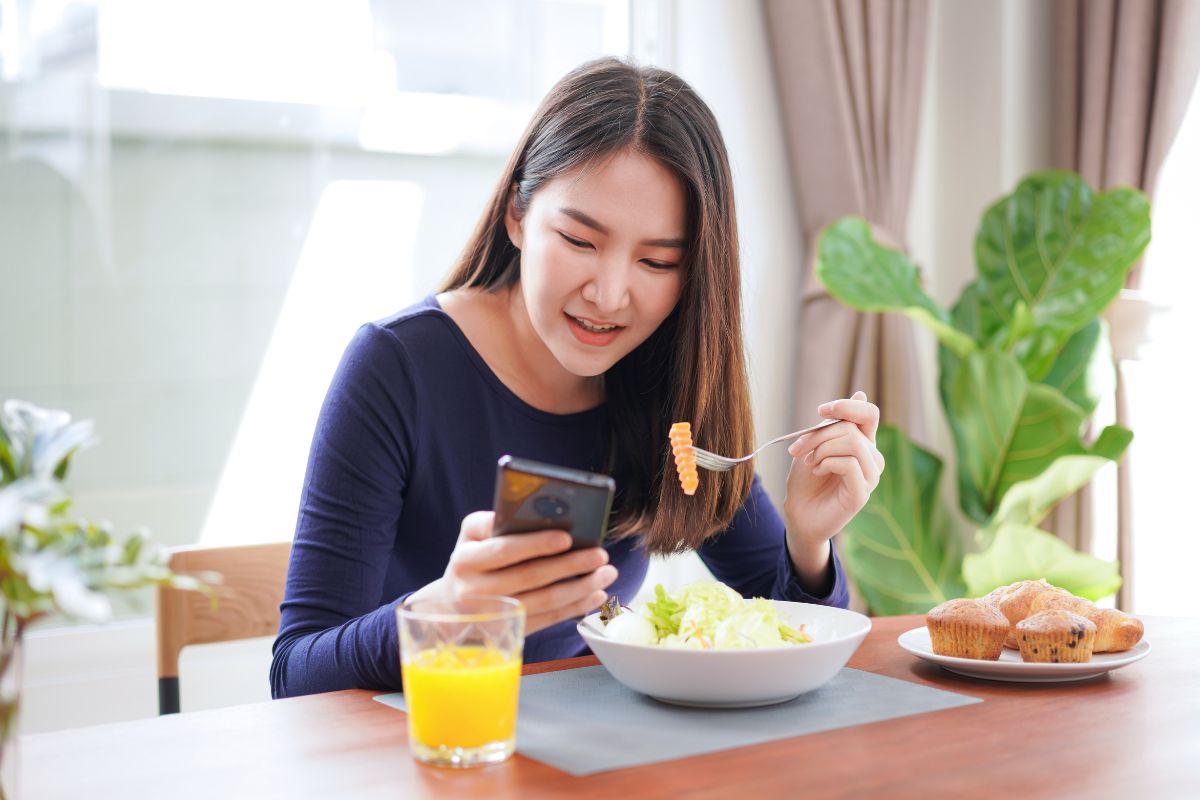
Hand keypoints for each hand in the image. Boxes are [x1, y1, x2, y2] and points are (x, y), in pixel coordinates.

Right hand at [407, 511, 617, 634]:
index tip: (567, 537)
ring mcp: (494, 616)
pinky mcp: (510, 632)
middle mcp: (475, 591)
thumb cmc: (472, 559)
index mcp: (465, 560)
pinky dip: (575, 607)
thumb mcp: (470, 536)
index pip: (504, 550)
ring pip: (544, 602)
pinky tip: (596, 595)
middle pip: (530, 578)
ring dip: (581, 587)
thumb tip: (535, 513)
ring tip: (607, 574)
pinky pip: (549, 620)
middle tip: (601, 555)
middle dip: (571, 565)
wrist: (450, 606)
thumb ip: (493, 522)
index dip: (536, 544)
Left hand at [783, 391, 883, 556]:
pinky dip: (828, 462)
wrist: (798, 513)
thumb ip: (834, 424)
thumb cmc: (807, 479)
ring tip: (810, 462)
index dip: (847, 406)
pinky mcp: (862, 493)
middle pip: (852, 428)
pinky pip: (850, 464)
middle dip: (818, 434)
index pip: (869, 414)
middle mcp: (872, 458)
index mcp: (862, 443)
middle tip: (798, 449)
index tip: (821, 411)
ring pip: (853, 443)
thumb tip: (861, 393)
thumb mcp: (815, 445)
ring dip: (823, 448)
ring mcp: (870, 477)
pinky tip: (817, 471)